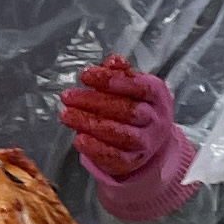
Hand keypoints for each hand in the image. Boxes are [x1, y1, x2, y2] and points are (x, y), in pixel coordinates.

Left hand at [59, 56, 192, 212]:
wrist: (149, 142)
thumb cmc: (135, 106)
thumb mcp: (132, 86)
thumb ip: (121, 73)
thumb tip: (113, 61)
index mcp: (158, 96)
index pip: (139, 86)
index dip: (112, 80)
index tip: (85, 76)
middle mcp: (156, 120)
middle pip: (127, 110)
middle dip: (94, 102)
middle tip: (67, 96)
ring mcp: (146, 143)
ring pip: (120, 134)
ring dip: (90, 123)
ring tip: (66, 115)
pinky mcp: (132, 162)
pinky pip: (115, 156)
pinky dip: (95, 148)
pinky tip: (78, 139)